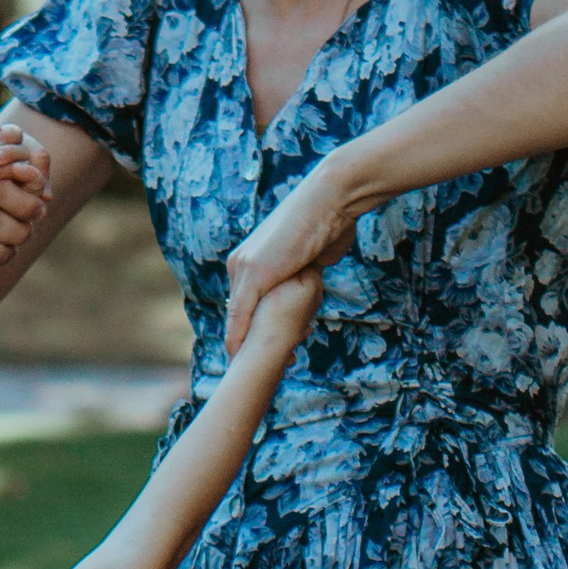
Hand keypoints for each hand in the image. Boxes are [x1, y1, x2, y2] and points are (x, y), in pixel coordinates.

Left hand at [222, 153, 362, 352]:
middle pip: (237, 313)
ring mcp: (244, 266)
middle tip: (269, 364)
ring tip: (258, 368)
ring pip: (238, 316)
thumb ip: (302, 268)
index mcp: (250, 258)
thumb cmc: (328, 221)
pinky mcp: (254, 272)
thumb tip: (312, 272)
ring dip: (246, 345)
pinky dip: (238, 335)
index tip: (265, 351)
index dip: (252, 329)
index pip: (243, 304)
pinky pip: (240, 312)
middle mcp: (240, 263)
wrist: (330, 199)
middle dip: (249, 342)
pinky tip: (237, 355)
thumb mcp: (309, 252)